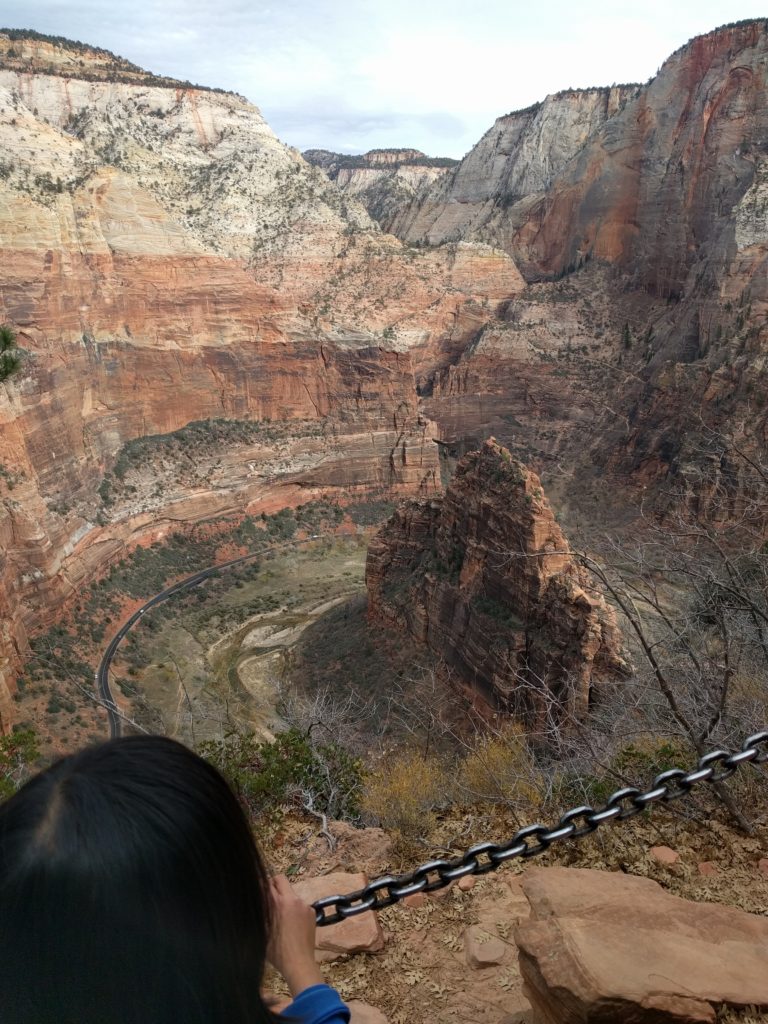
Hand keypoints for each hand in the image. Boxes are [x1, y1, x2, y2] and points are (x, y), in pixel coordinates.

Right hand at [267, 874, 323, 996]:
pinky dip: (295, 909)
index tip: (257, 891)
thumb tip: (256, 899)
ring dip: (285, 899)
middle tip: (268, 898)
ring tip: (281, 917)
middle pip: (281, 880)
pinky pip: (300, 904)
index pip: (267, 882)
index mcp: (278, 902)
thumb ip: (261, 910)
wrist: (299, 963)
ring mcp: (305, 905)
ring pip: (291, 893)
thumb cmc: (277, 951)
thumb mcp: (262, 930)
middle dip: (273, 885)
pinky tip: (292, 924)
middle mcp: (293, 899)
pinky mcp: (312, 912)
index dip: (261, 885)